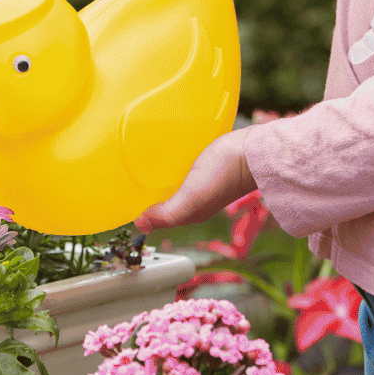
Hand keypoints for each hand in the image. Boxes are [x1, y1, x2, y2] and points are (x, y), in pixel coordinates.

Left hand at [134, 127, 256, 233]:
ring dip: (157, 180)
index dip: (139, 211)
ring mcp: (200, 182)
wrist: (254, 150)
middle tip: (124, 181)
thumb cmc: (226, 173)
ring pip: (172, 184)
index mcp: (188, 212)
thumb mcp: (193, 196)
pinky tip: (166, 155)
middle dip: (145, 195)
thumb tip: (140, 223)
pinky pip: (181, 169)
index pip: (157, 217)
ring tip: (140, 166)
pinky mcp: (205, 164)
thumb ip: (169, 213)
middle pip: (163, 201)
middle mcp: (193, 200)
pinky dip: (170, 166)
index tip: (119, 201)